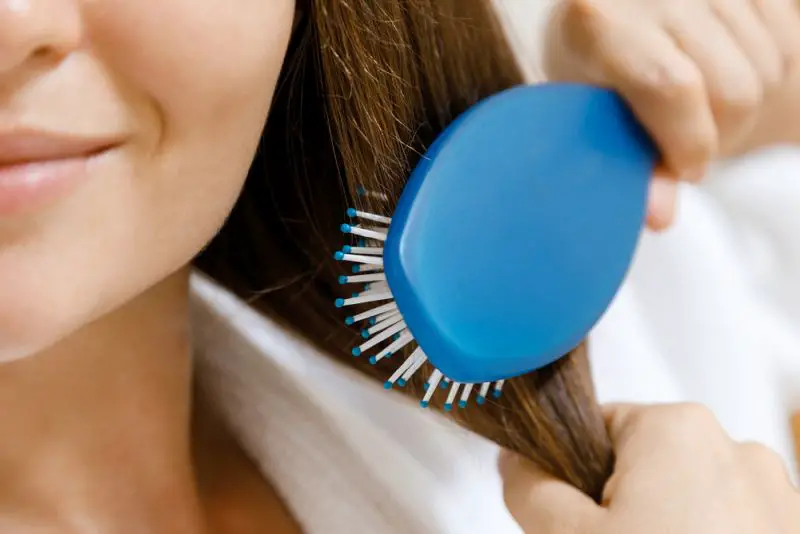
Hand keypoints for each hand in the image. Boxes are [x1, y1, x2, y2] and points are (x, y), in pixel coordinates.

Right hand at [501, 403, 799, 532]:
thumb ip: (529, 489)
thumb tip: (516, 465)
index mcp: (676, 428)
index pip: (596, 427)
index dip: (571, 475)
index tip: (573, 519)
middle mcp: (735, 449)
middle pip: (642, 466)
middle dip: (618, 508)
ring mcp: (773, 496)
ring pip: (685, 499)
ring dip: (661, 528)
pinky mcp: (788, 531)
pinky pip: (723, 524)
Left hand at [542, 0, 799, 229]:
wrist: (604, 3)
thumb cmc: (588, 65)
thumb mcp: (587, 112)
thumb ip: (625, 161)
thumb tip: (661, 218)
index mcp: (599, 22)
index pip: (672, 89)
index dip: (689, 143)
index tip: (684, 169)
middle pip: (732, 89)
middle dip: (719, 137)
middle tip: (687, 146)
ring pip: (767, 69)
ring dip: (741, 110)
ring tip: (700, 112)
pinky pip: (785, 42)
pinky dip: (763, 74)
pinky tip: (722, 78)